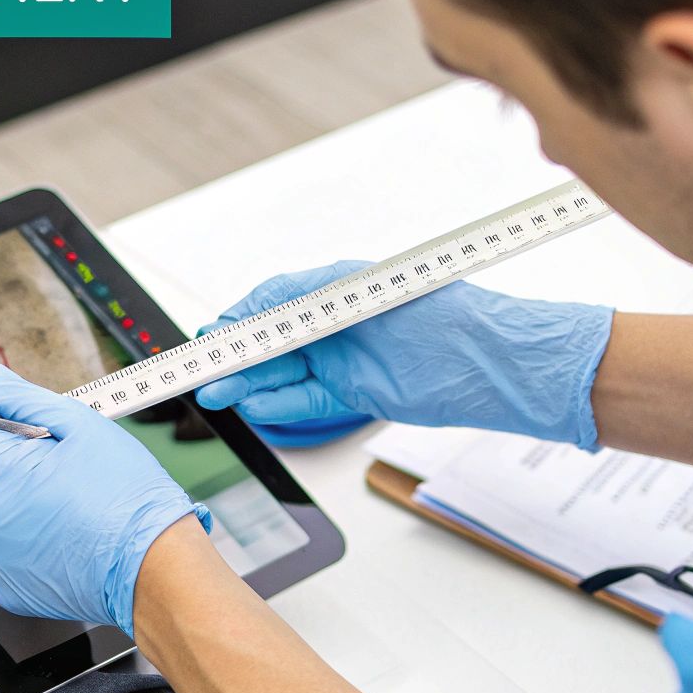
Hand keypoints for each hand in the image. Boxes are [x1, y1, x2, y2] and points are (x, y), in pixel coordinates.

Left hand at [0, 366, 209, 637]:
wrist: (151, 565)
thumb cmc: (121, 493)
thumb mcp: (76, 423)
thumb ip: (24, 398)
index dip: (12, 428)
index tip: (46, 442)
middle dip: (4, 464)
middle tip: (58, 471)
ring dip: (10, 501)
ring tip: (63, 506)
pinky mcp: (1, 587)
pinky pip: (0, 550)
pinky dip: (21, 540)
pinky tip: (61, 536)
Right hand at [194, 261, 614, 447]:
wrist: (494, 363)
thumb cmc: (441, 314)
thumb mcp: (361, 295)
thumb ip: (301, 303)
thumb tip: (252, 312)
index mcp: (337, 288)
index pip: (271, 302)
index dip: (236, 321)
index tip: (207, 337)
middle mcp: (338, 324)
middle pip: (272, 341)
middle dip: (234, 357)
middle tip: (198, 372)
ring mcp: (347, 359)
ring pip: (283, 374)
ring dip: (248, 384)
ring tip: (214, 393)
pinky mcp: (358, 392)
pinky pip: (308, 399)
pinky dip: (278, 403)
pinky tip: (252, 404)